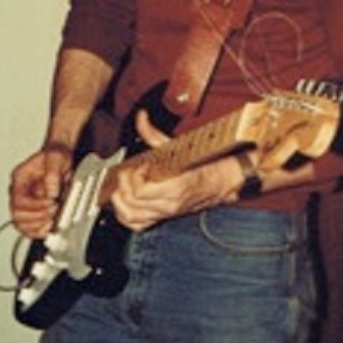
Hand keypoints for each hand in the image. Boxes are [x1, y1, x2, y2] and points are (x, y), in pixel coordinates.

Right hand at [9, 143, 72, 238]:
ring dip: (38, 226)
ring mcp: (25, 202)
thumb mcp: (57, 157)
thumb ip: (52, 173)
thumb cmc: (56, 155)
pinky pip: (29, 228)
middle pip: (16, 215)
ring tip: (53, 220)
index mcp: (20, 178)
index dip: (35, 206)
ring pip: (20, 224)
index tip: (52, 203)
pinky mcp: (34, 210)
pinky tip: (50, 228)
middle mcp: (19, 192)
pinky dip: (39, 231)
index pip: (18, 200)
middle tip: (54, 212)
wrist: (61, 157)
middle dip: (37, 217)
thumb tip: (50, 192)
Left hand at [109, 110, 244, 230]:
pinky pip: (137, 225)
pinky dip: (125, 215)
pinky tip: (123, 202)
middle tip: (127, 172)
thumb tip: (141, 117)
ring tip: (121, 186)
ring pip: (130, 217)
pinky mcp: (163, 217)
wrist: (222, 181)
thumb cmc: (205, 164)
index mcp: (175, 187)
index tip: (138, 166)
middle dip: (123, 184)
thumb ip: (154, 133)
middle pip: (131, 202)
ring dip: (119, 201)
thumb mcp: (178, 146)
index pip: (140, 190)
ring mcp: (165, 213)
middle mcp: (169, 204)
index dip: (132, 176)